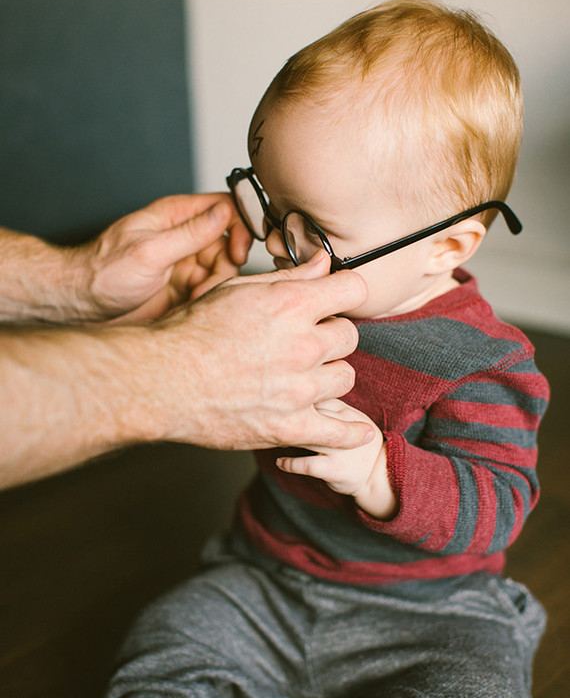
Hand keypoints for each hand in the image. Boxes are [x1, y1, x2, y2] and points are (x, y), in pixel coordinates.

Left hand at [75, 193, 250, 321]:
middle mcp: (183, 236)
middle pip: (228, 243)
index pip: (223, 207)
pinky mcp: (182, 286)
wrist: (84, 305)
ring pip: (222, 269)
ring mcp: (183, 262)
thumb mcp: (151, 251)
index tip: (238, 251)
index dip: (239, 226)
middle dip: (225, 265)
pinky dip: (206, 299)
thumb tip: (225, 212)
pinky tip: (189, 306)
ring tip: (193, 299)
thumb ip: (190, 233)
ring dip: (214, 286)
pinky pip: (210, 289)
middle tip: (209, 284)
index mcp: (174, 215)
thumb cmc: (104, 272)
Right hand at [146, 251, 375, 450]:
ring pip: (346, 377)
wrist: (161, 380)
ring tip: (306, 375)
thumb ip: (289, 278)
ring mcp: (298, 389)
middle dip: (331, 334)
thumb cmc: (192, 332)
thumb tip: (324, 264)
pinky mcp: (289, 426)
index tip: (336, 299)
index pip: (352, 289)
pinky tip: (358, 432)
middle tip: (307, 340)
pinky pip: (338, 432)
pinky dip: (350, 433)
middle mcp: (302, 345)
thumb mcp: (238, 290)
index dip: (345, 292)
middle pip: (349, 336)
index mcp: (291, 305)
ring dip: (330, 374)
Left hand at [276, 398, 395, 517]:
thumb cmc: (359, 443)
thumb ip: (330, 406)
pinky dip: (288, 463)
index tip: (281, 403)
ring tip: (276, 440)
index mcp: (347, 411)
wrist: (379, 474)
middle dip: (287, 414)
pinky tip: (280, 462)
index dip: (296, 398)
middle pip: (309, 413)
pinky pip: (304, 464)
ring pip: (306, 436)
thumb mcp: (352, 418)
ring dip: (285, 437)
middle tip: (271, 420)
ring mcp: (339, 448)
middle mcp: (345, 426)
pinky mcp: (333, 469)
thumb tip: (297, 394)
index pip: (317, 395)